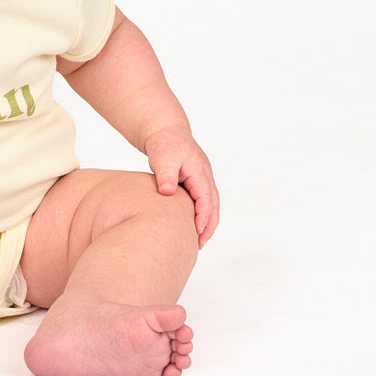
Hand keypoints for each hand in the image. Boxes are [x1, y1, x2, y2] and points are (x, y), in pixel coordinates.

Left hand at [143, 127, 219, 247]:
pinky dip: (202, 215)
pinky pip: (204, 202)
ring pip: (211, 205)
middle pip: (213, 205)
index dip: (202, 216)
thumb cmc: (164, 143)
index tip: (196, 232)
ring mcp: (203, 178)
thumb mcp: (163, 157)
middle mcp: (205, 176)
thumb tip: (167, 191)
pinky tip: (193, 227)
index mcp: (200, 171)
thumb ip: (166, 175)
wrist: (165, 131)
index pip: (205, 198)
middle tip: (199, 244)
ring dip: (207, 223)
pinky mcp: (197, 181)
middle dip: (209, 225)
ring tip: (198, 241)